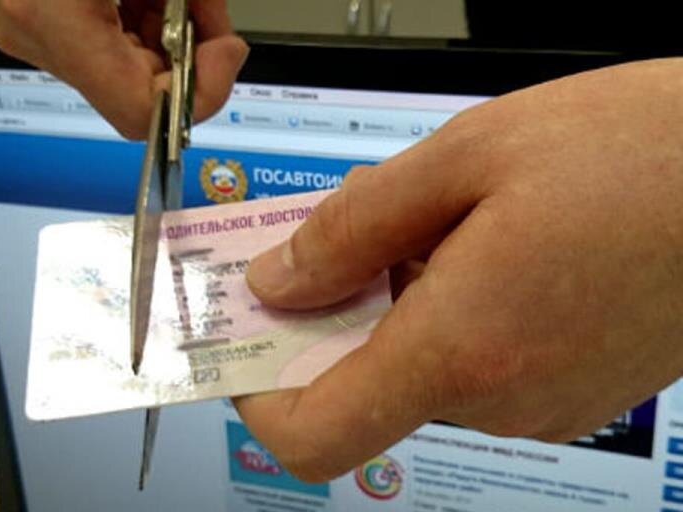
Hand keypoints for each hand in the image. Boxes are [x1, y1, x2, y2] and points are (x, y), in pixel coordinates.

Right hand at [0, 0, 247, 138]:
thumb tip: (224, 43)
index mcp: (55, 21)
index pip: (142, 113)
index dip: (199, 93)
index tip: (224, 50)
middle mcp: (37, 37)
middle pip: (141, 85)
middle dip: (190, 48)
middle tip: (209, 6)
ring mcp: (31, 30)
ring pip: (125, 62)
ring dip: (168, 28)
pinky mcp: (35, 18)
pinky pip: (103, 39)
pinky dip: (140, 16)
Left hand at [238, 58, 682, 481]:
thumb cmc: (634, 153)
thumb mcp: (465, 159)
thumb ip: (351, 230)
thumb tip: (278, 281)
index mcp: (461, 349)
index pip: (316, 433)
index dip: (259, 396)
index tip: (245, 338)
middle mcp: (502, 397)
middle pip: (365, 383)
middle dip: (337, 310)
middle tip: (353, 226)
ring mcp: (543, 400)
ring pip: (422, 364)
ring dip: (400, 299)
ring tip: (437, 216)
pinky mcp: (573, 386)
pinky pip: (477, 362)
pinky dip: (451, 309)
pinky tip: (483, 242)